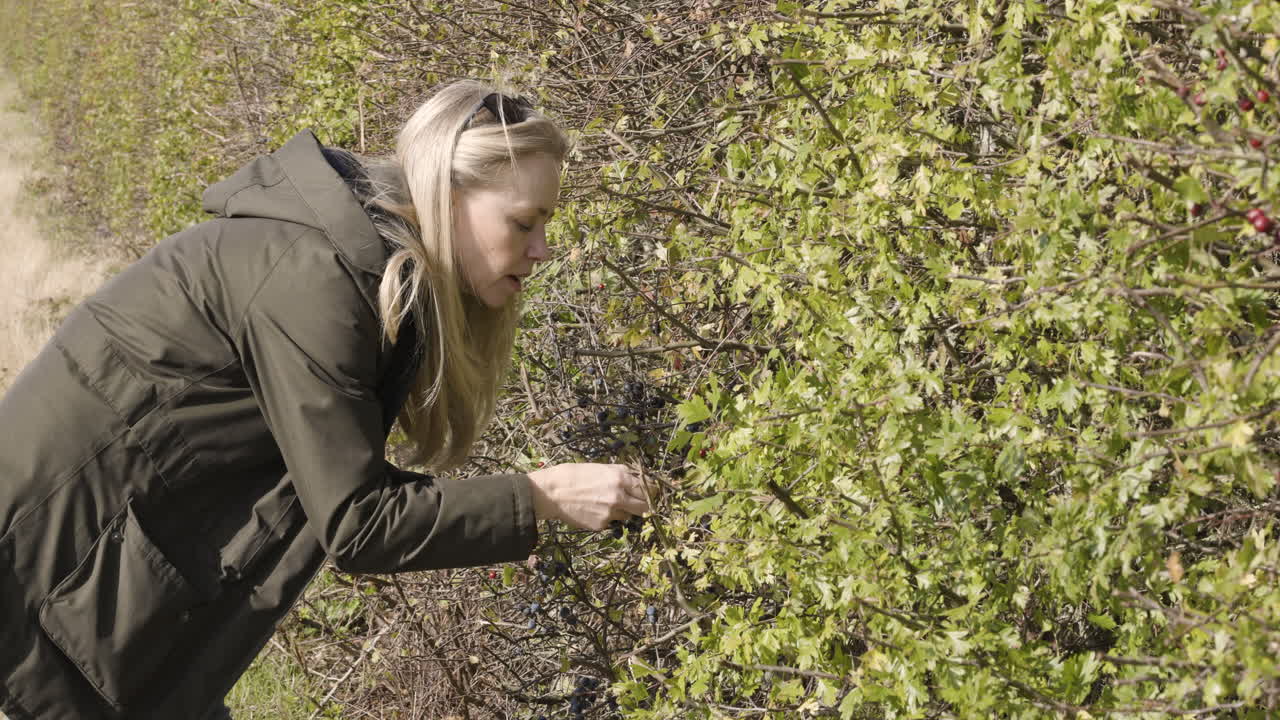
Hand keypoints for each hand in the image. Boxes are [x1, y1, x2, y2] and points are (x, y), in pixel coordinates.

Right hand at [527, 463, 654, 530]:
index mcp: (620, 478)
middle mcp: (619, 497)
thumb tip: (638, 479)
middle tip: (637, 502)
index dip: (652, 491)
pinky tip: (594, 509)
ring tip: (606, 502)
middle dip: (644, 505)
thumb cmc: (574, 475)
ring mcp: (611, 513)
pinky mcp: (601, 525)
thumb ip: (622, 474)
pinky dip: (608, 517)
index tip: (651, 492)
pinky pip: (612, 521)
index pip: (649, 489)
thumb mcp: (601, 467)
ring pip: (628, 515)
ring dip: (623, 510)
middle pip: (645, 507)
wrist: (552, 493)